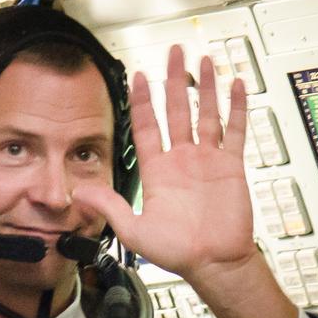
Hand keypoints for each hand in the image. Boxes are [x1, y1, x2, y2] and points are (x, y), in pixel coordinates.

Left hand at [75, 46, 299, 317]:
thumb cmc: (178, 253)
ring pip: (207, 113)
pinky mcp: (231, 166)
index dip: (143, 100)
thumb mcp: (134, 230)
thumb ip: (109, 206)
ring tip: (204, 60)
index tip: (138, 76)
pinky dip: (237, 108)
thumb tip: (79, 192)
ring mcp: (208, 160)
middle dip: (174, 80)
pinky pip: (235, 131)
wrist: (214, 264)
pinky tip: (237, 86)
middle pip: (177, 109)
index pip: (147, 125)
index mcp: (158, 169)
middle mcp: (182, 159)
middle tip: (173, 53)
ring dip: (206, 87)